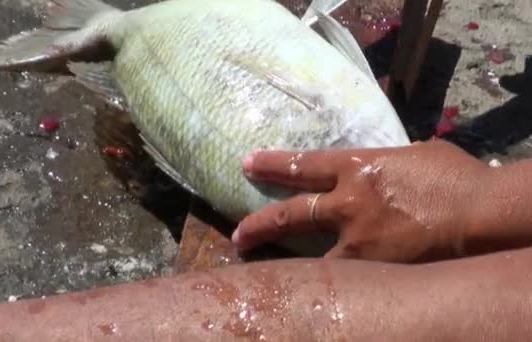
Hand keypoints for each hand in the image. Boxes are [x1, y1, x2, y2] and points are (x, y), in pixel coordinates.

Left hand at [232, 140, 490, 261]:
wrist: (482, 212)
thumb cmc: (453, 177)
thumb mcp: (413, 155)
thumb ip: (385, 162)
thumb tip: (379, 167)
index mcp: (358, 167)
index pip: (303, 164)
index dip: (273, 164)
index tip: (248, 164)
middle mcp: (348, 203)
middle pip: (291, 214)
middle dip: (259, 225)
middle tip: (238, 235)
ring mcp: (359, 239)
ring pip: (308, 255)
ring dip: (283, 261)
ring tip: (265, 269)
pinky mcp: (375, 268)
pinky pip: (341, 275)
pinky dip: (326, 280)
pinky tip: (312, 285)